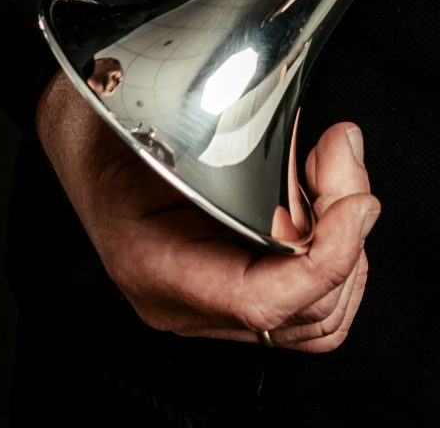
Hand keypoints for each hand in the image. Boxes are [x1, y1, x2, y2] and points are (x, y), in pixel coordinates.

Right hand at [37, 72, 378, 351]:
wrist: (81, 129)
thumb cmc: (110, 119)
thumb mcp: (159, 119)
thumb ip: (241, 138)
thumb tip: (331, 145)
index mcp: (158, 269)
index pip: (262, 302)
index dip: (327, 257)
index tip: (358, 200)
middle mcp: (187, 304)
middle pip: (307, 315)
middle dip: (348, 234)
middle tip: (342, 155)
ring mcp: (211, 305)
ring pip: (319, 320)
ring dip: (347, 243)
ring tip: (332, 168)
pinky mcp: (232, 287)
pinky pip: (306, 303)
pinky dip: (335, 250)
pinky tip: (321, 192)